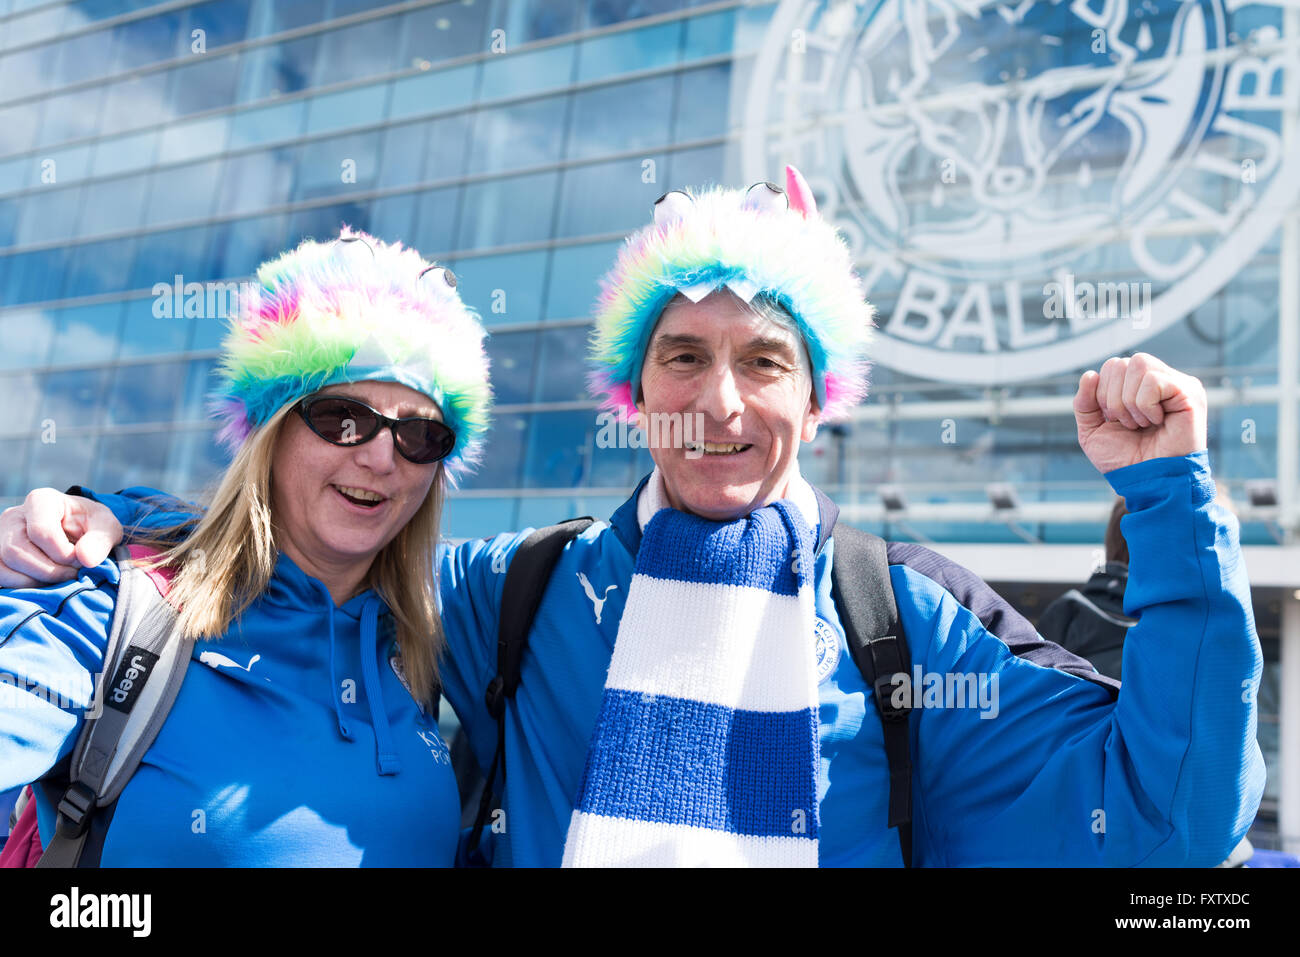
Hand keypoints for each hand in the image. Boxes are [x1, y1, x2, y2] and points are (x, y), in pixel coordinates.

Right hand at [0, 489, 122, 587]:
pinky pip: (0, 574)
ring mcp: (1, 535)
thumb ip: (101, 540)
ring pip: (5, 563)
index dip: (63, 553)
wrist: (80, 532)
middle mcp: (14, 515)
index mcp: (41, 501)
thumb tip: (86, 559)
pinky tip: (44, 583)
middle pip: (18, 550)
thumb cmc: (92, 527)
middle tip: (73, 573)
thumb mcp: (106, 528)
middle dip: (49, 570)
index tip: (80, 560)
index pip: (41, 531)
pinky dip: (22, 585)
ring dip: (36, 580)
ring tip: (62, 577)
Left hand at [1074, 353, 1207, 474]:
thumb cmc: (1125, 459)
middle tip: (1130, 424)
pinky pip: (1153, 381)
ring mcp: (1177, 384)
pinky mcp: (1190, 393)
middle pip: (1122, 362)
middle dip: (1113, 399)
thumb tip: (1089, 374)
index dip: (1103, 393)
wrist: (1148, 481)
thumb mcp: (1092, 430)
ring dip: (1130, 403)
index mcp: (1139, 387)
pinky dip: (1146, 406)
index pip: (1112, 365)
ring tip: (1143, 424)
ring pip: (1138, 365)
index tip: (1115, 420)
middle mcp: (1161, 380)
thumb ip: (1085, 403)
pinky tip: (1158, 422)